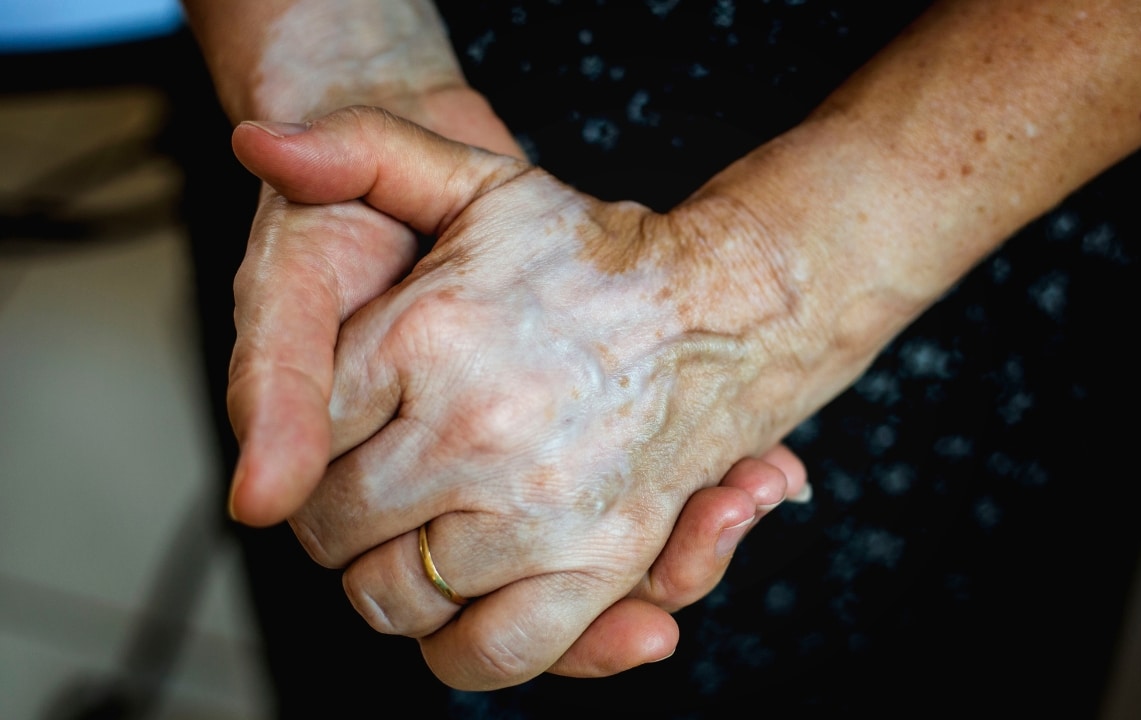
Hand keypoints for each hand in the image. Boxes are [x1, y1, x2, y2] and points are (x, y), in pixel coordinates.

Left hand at [231, 108, 821, 688]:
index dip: (302, 443)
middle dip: (338, 516)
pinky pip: (489, 654)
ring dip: (391, 577)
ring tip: (421, 531)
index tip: (344, 431)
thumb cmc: (589, 255)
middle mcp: (474, 428)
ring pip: (392, 598)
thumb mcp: (478, 181)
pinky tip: (462, 600)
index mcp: (427, 334)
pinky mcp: (597, 566)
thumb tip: (256, 141)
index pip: (295, 433)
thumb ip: (362, 150)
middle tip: (377, 485)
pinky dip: (458, 648)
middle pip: (330, 528)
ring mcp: (536, 506)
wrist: (724, 311)